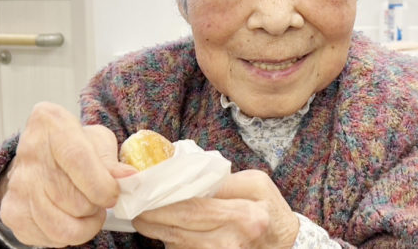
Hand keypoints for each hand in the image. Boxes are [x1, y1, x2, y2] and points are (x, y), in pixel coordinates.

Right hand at [0, 102, 135, 246]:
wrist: (41, 155)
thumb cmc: (75, 145)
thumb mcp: (97, 141)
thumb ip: (112, 160)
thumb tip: (129, 178)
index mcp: (52, 124)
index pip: (78, 160)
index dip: (101, 185)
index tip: (113, 195)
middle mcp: (30, 154)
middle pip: (73, 200)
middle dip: (96, 206)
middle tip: (100, 198)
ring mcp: (17, 185)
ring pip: (62, 226)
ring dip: (85, 225)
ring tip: (89, 210)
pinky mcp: (12, 212)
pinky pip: (49, 239)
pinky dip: (67, 236)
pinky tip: (69, 216)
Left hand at [132, 169, 298, 248]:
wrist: (284, 244)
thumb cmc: (269, 208)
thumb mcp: (255, 184)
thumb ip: (222, 180)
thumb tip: (183, 175)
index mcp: (244, 215)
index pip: (193, 206)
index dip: (163, 201)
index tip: (142, 190)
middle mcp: (232, 241)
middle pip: (180, 228)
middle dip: (151, 216)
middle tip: (132, 204)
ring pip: (177, 243)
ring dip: (156, 230)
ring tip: (141, 215)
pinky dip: (170, 240)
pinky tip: (161, 229)